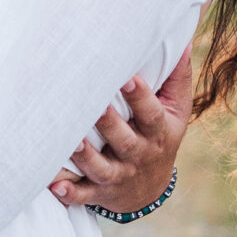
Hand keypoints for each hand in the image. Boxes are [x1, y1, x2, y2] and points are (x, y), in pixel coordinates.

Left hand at [49, 49, 193, 215]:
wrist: (150, 187)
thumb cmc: (160, 134)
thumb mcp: (177, 109)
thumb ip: (177, 77)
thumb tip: (183, 40)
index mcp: (159, 132)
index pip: (151, 114)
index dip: (140, 97)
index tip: (126, 77)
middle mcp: (139, 155)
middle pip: (124, 141)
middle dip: (109, 124)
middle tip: (93, 104)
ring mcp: (119, 175)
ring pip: (101, 168)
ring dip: (85, 157)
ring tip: (71, 142)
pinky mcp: (100, 191)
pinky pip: (84, 195)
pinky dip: (70, 193)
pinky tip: (54, 186)